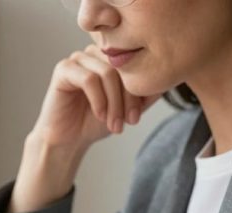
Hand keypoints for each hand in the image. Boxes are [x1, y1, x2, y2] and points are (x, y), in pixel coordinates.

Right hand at [11, 44, 162, 212]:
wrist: (68, 140)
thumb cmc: (95, 122)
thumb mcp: (128, 107)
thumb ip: (146, 93)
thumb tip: (168, 79)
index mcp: (110, 58)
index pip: (135, 64)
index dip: (139, 90)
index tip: (136, 118)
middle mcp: (94, 53)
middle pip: (122, 67)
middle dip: (128, 98)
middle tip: (129, 122)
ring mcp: (78, 59)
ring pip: (107, 72)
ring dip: (114, 102)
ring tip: (113, 123)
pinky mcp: (63, 69)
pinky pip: (89, 79)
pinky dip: (98, 100)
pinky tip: (99, 115)